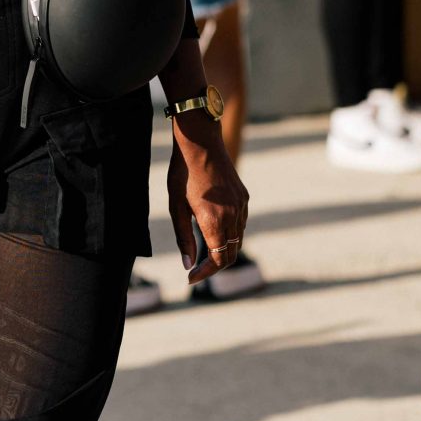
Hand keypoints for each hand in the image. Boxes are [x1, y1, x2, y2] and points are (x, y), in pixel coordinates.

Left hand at [166, 114, 248, 286]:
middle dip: (214, 266)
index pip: (218, 259)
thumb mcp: (176, 206)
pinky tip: (214, 230)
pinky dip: (229, 235)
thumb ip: (183, 237)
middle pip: (230, 253)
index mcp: (214, 219)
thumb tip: (188, 264)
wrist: (201, 142)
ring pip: (237, 240)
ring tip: (203, 252)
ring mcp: (241, 205)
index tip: (191, 278)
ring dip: (223, 250)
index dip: (205, 273)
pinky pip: (240, 224)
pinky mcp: (243, 197)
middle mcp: (232, 215)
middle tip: (196, 270)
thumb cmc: (183, 173)